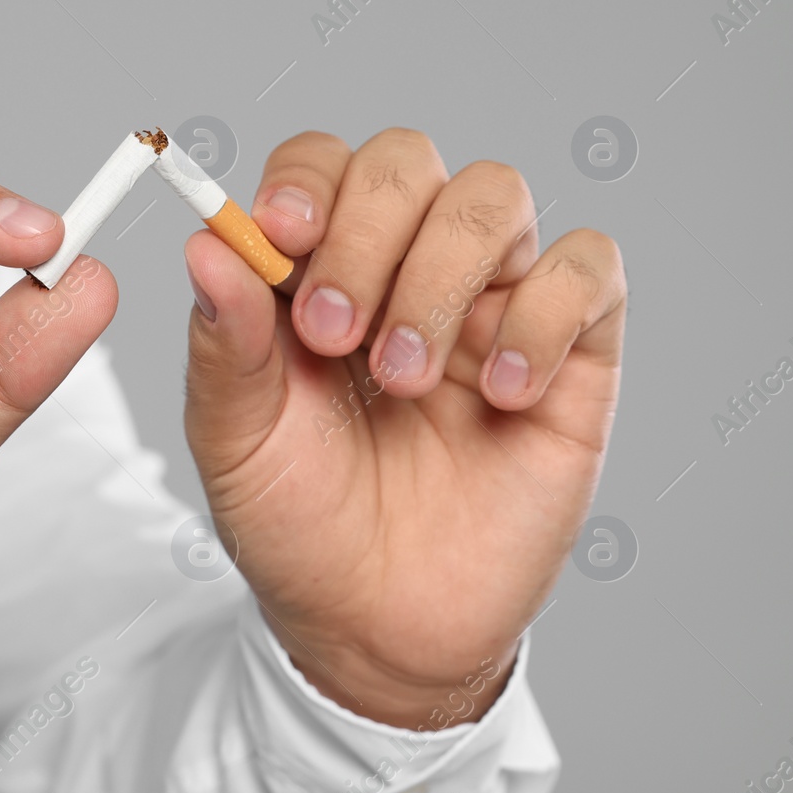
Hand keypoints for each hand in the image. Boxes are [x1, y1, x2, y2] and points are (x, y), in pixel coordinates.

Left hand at [182, 128, 624, 728]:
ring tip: (402, 380)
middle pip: (406, 162)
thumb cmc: (299, 523)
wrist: (376, 629)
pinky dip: (541, 315)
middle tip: (332, 335)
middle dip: (366, 235)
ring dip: (441, 276)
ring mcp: (490, 302)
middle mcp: (405, 266)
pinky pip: (587, 270)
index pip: (321, 166)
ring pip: (496, 197)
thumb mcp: (235, 440)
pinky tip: (497, 393)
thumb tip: (205, 243)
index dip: (305, 182)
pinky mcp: (570, 352)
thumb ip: (223, 343)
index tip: (280, 236)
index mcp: (316, 270)